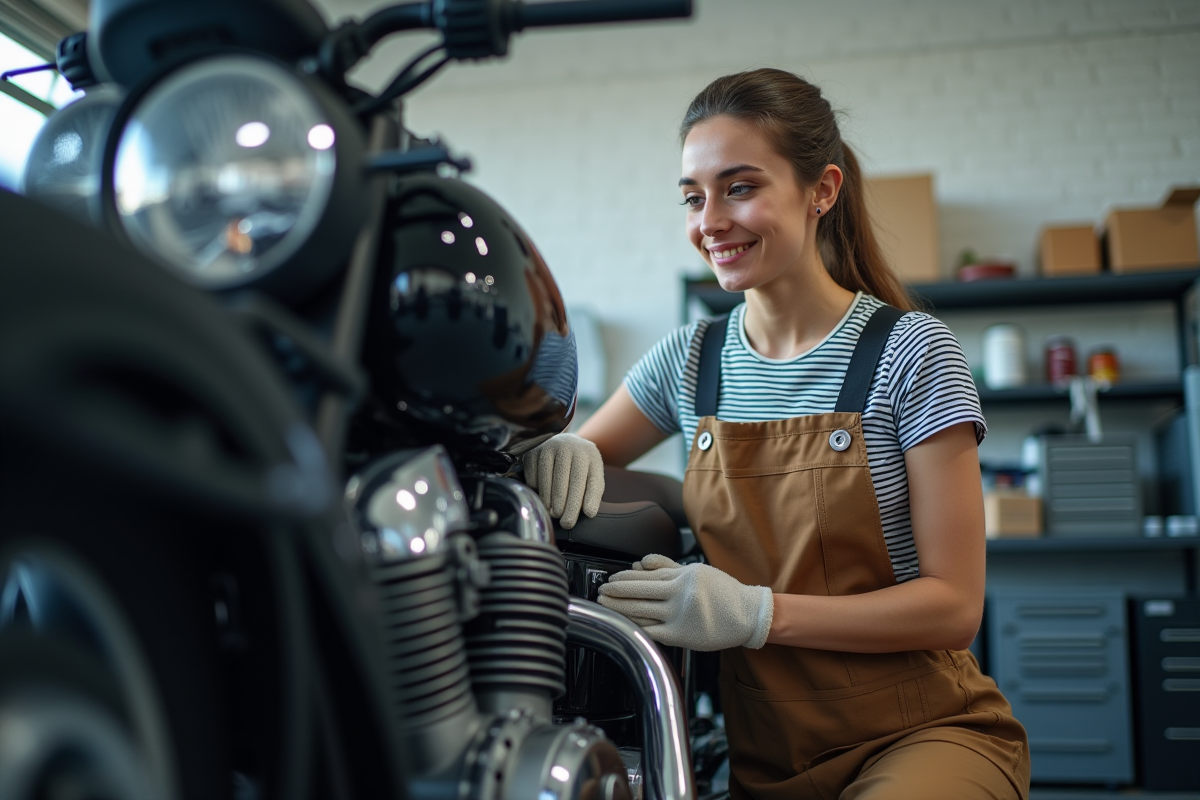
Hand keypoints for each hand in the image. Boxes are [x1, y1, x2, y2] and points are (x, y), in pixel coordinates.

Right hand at [522, 433, 603, 528]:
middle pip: (564, 481)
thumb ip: (593, 492)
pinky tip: (543, 499)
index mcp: (587, 452)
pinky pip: (533, 477)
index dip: (585, 499)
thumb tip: (589, 512)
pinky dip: (537, 490)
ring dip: (550, 501)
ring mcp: (547, 447)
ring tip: (555, 514)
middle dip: (566, 505)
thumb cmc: (581, 466)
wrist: (564, 444)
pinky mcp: (532, 453)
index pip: (584, 479)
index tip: (587, 515)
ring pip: (546, 480)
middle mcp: (567, 446)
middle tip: (566, 523)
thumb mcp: (593, 474)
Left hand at [597, 555, 772, 650]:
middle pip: (637, 591)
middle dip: (615, 592)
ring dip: (619, 608)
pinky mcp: (681, 635)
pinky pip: (651, 630)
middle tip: (601, 592)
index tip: (611, 579)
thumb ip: (668, 565)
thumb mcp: (695, 570)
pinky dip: (635, 626)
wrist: (747, 614)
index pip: (644, 575)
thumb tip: (642, 561)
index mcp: (681, 576)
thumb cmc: (722, 591)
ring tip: (605, 605)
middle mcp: (678, 594)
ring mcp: (678, 615)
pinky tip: (623, 623)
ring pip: (640, 610)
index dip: (623, 578)